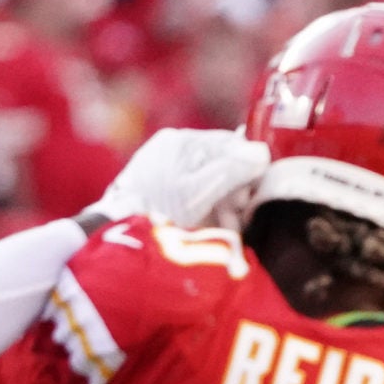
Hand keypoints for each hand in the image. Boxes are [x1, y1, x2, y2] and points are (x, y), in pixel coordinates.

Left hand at [94, 128, 269, 230]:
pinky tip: (212, 229)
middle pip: (219, 165)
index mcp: (180, 142)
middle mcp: (171, 152)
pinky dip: (207, 213)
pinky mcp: (158, 195)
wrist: (121, 240)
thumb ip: (233, 169)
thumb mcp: (202, 189)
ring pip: (208, 184)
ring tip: (229, 228)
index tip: (255, 192)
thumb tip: (262, 153)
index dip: (248, 167)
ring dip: (224, 206)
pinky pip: (193, 198)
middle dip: (236, 190)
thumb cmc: (162, 211)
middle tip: (240, 214)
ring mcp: (163, 173)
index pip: (229, 144)